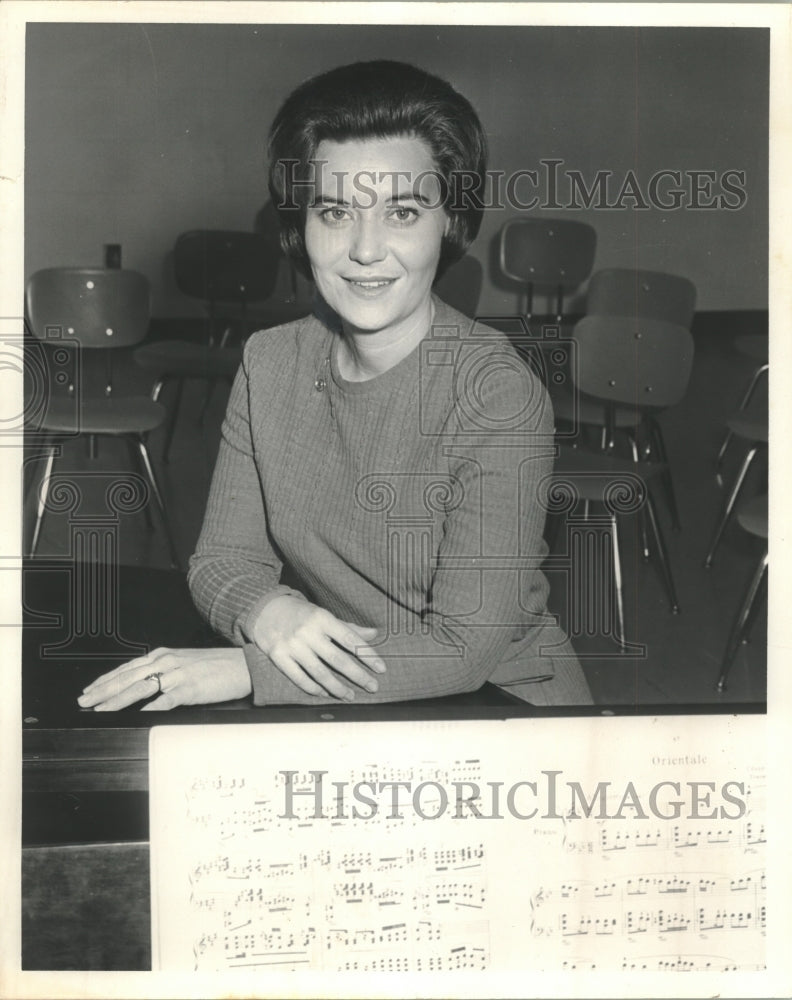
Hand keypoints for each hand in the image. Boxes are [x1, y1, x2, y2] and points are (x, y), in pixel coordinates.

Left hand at [77, 647, 251, 711]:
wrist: (244, 665)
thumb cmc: (217, 666)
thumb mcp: (186, 663)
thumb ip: (165, 671)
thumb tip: (144, 686)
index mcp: (164, 655)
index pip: (128, 668)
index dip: (106, 679)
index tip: (90, 689)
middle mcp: (167, 662)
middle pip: (127, 677)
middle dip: (103, 690)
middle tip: (84, 701)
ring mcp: (177, 675)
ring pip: (139, 687)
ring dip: (117, 700)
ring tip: (101, 709)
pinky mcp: (189, 689)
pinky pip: (164, 700)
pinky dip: (148, 708)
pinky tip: (135, 715)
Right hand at [249, 596, 385, 700]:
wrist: (265, 610)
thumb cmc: (300, 614)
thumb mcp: (324, 615)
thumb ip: (348, 628)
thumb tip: (374, 634)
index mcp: (322, 618)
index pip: (350, 639)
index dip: (368, 655)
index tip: (381, 669)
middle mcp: (307, 632)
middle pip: (338, 659)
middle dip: (358, 676)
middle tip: (373, 687)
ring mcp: (292, 645)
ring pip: (319, 673)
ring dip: (337, 687)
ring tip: (350, 695)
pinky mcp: (278, 656)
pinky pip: (299, 678)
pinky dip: (313, 688)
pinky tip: (325, 693)